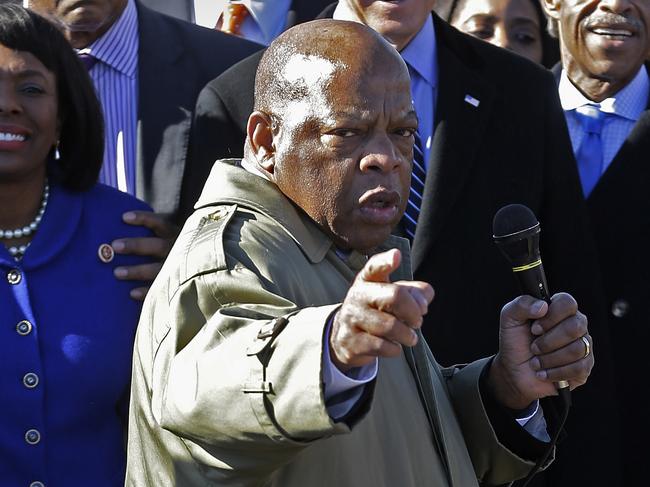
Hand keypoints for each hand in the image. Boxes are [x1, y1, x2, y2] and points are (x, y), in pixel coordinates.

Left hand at [112, 211, 178, 300]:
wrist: (195, 270)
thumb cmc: (168, 250)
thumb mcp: (167, 238)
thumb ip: (149, 234)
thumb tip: (116, 226)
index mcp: (175, 234)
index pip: (160, 223)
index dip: (143, 219)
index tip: (124, 217)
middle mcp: (178, 250)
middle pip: (157, 246)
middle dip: (136, 245)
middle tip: (115, 246)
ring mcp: (177, 268)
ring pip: (158, 268)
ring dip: (137, 270)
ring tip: (117, 272)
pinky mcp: (175, 285)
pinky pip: (161, 288)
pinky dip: (146, 290)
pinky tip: (131, 293)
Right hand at [330, 249, 434, 371]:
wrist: (344, 337)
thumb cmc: (376, 311)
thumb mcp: (392, 296)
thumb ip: (414, 293)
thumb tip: (423, 303)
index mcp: (368, 280)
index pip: (375, 267)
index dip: (386, 261)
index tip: (396, 256)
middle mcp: (357, 296)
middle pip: (394, 297)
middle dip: (413, 311)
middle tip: (418, 321)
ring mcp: (352, 319)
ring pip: (390, 326)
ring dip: (407, 335)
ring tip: (410, 337)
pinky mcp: (350, 341)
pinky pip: (381, 346)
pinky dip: (395, 349)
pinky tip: (394, 347)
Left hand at [488, 293, 592, 409]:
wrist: (514, 372)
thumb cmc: (515, 342)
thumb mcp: (509, 319)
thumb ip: (521, 305)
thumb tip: (543, 305)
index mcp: (559, 309)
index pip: (568, 302)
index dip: (551, 317)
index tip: (534, 329)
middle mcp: (575, 325)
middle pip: (576, 326)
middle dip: (548, 341)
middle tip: (533, 348)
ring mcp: (583, 345)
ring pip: (578, 349)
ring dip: (549, 359)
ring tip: (536, 362)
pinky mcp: (584, 367)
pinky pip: (579, 368)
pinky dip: (556, 372)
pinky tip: (544, 373)